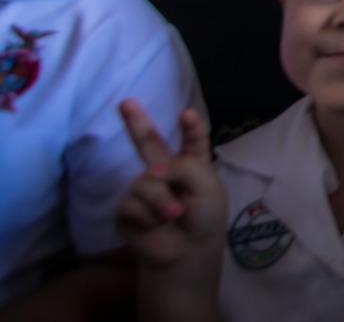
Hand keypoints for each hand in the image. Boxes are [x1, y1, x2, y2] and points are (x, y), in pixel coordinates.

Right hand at [114, 101, 225, 270]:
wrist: (187, 252)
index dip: (190, 127)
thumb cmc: (205, 218)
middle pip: (148, 142)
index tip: (187, 114)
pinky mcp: (126, 209)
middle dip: (136, 122)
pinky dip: (148, 215)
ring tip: (174, 215)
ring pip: (145, 181)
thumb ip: (185, 166)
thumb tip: (154, 169)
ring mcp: (143, 188)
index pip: (191, 140)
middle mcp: (165, 171)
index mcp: (191, 163)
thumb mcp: (207, 187)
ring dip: (161, 200)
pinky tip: (155, 225)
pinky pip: (131, 203)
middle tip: (125, 102)